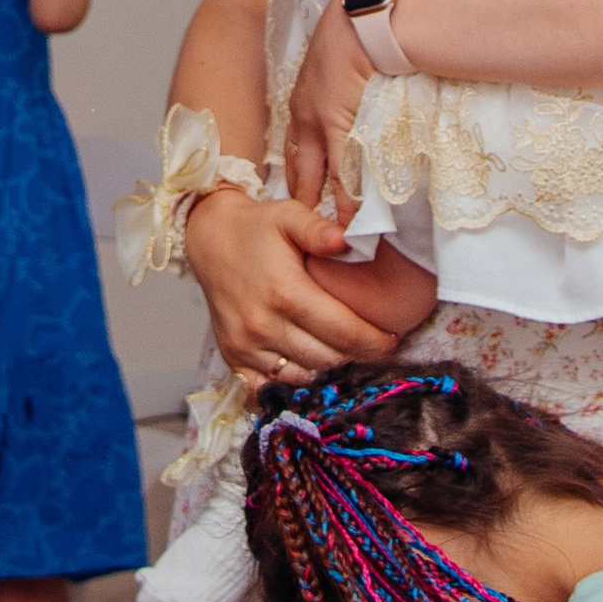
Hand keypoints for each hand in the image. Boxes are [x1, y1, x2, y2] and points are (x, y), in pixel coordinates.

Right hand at [180, 188, 397, 379]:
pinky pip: (272, 386)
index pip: (343, 332)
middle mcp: (263, 324)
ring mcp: (245, 344)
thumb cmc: (257, 228)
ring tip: (345, 352)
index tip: (393, 339)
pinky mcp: (233, 356)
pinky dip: (295, 380)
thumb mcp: (289, 215)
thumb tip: (347, 240)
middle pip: (328, 359)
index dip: (374, 341)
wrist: (210, 239)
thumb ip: (319, 229)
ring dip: (329, 369)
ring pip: (304, 376)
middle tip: (374, 345)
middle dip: (357, 356)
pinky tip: (309, 364)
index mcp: (284, 291)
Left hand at [284, 0, 379, 211]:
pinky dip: (347, 198)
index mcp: (304, 102)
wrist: (361, 20)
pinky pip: (341, 173)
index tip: (305, 199)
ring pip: (320, 177)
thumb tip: (356, 101)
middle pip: (302, 169)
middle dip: (304, 199)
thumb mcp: (337, 63)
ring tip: (334, 235)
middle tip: (310, 228)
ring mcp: (320, 126)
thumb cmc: (355, 34)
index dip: (301, 176)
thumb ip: (341, 89)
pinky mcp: (338, 128)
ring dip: (326, 206)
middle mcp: (305, 118)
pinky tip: (351, 218)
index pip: (298, 150)